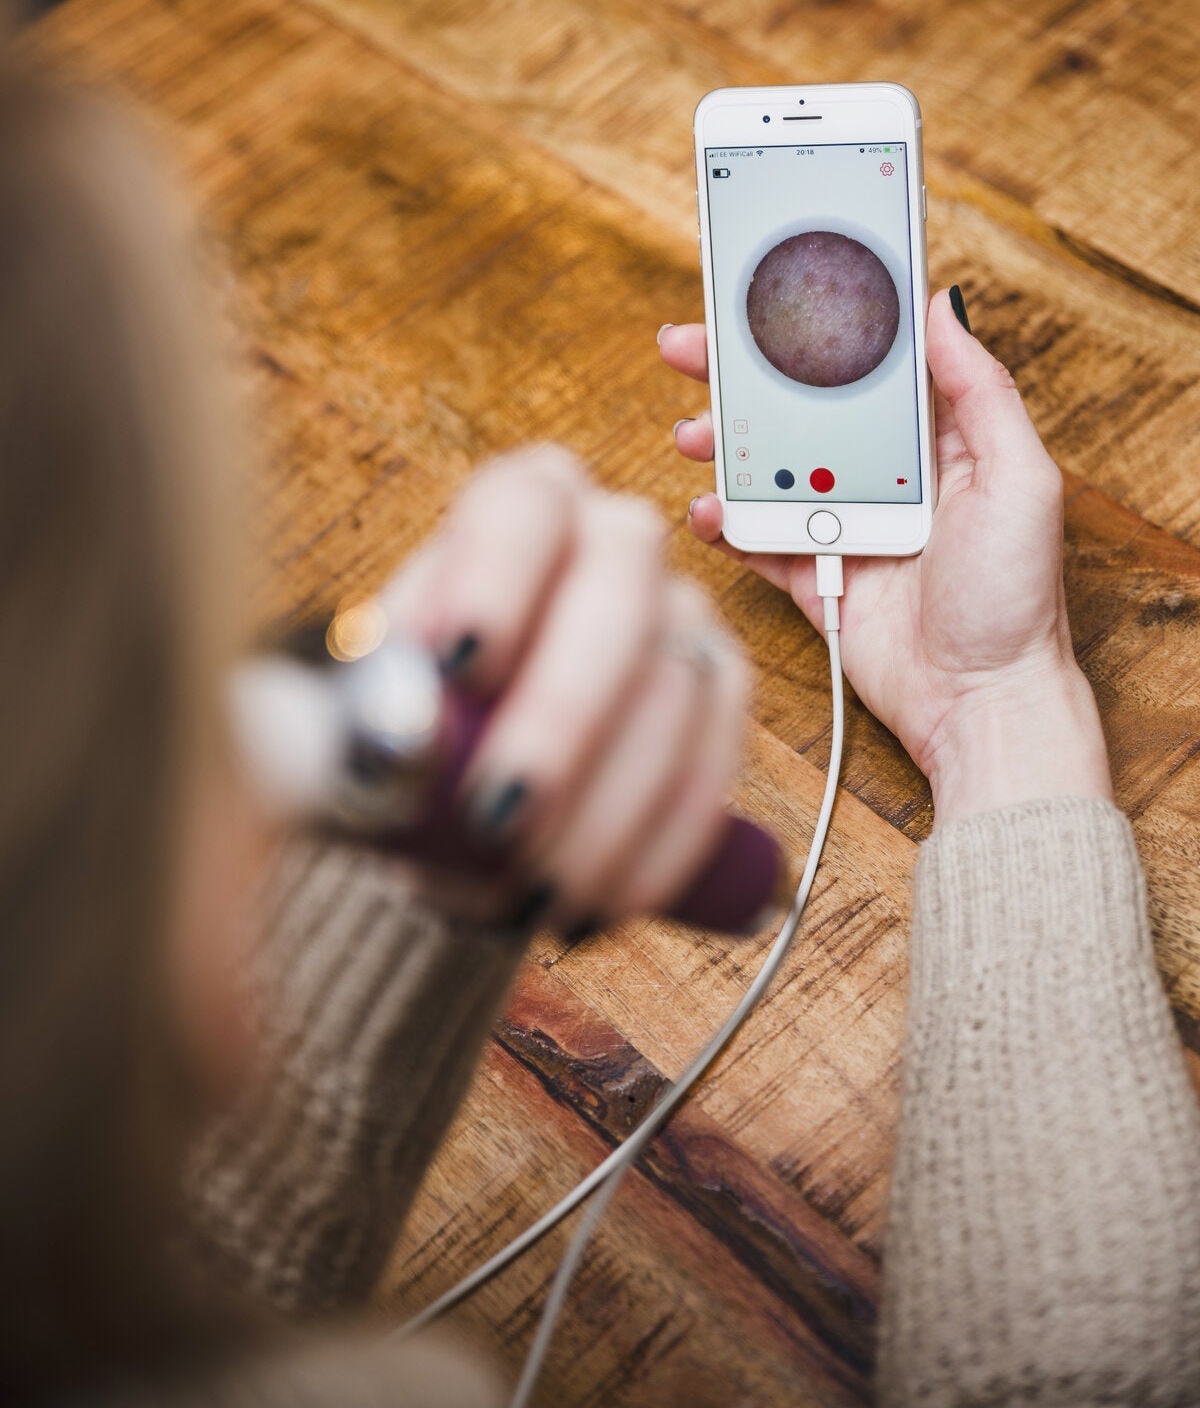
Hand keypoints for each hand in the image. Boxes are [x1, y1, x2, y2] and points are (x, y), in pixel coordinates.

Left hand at [384, 446, 748, 921]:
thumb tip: (374, 747)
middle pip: (617, 598)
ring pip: (672, 693)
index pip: (522, 508)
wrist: (461, 780)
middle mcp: (615, 538)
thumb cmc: (410, 722)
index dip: (497, 579)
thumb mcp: (366, 706)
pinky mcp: (721, 692)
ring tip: (529, 891)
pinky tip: (595, 903)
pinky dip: (656, 847)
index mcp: (520, 505)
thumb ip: (370, 714)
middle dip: (560, 718)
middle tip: (497, 818)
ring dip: (604, 809)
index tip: (459, 667)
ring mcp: (682, 612)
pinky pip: (713, 767)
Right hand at [659, 290, 1111, 827]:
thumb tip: (942, 307)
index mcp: (931, 439)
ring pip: (764, 465)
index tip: (766, 296)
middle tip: (688, 348)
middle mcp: (880, 472)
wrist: (981, 702)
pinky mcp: (808, 572)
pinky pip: (752, 535)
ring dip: (721, 443)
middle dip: (738, 374)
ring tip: (693, 435)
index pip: (864, 363)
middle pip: (797, 406)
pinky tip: (709, 511)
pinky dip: (722, 520)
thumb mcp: (1021, 480)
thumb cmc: (1016, 598)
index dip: (814, 327)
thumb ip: (982, 392)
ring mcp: (839, 521)